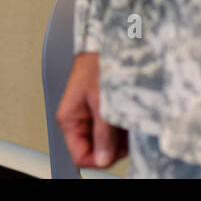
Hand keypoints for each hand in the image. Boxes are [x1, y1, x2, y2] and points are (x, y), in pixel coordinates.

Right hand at [56, 51, 127, 168]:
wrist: (109, 42)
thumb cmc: (99, 63)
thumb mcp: (102, 102)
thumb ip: (103, 134)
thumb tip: (103, 159)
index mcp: (70, 118)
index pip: (80, 155)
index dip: (98, 159)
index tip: (114, 153)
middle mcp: (80, 119)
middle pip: (96, 149)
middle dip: (113, 146)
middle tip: (125, 131)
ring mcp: (93, 115)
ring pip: (108, 140)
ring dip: (121, 136)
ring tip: (128, 119)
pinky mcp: (105, 110)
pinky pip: (115, 129)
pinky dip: (124, 126)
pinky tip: (130, 115)